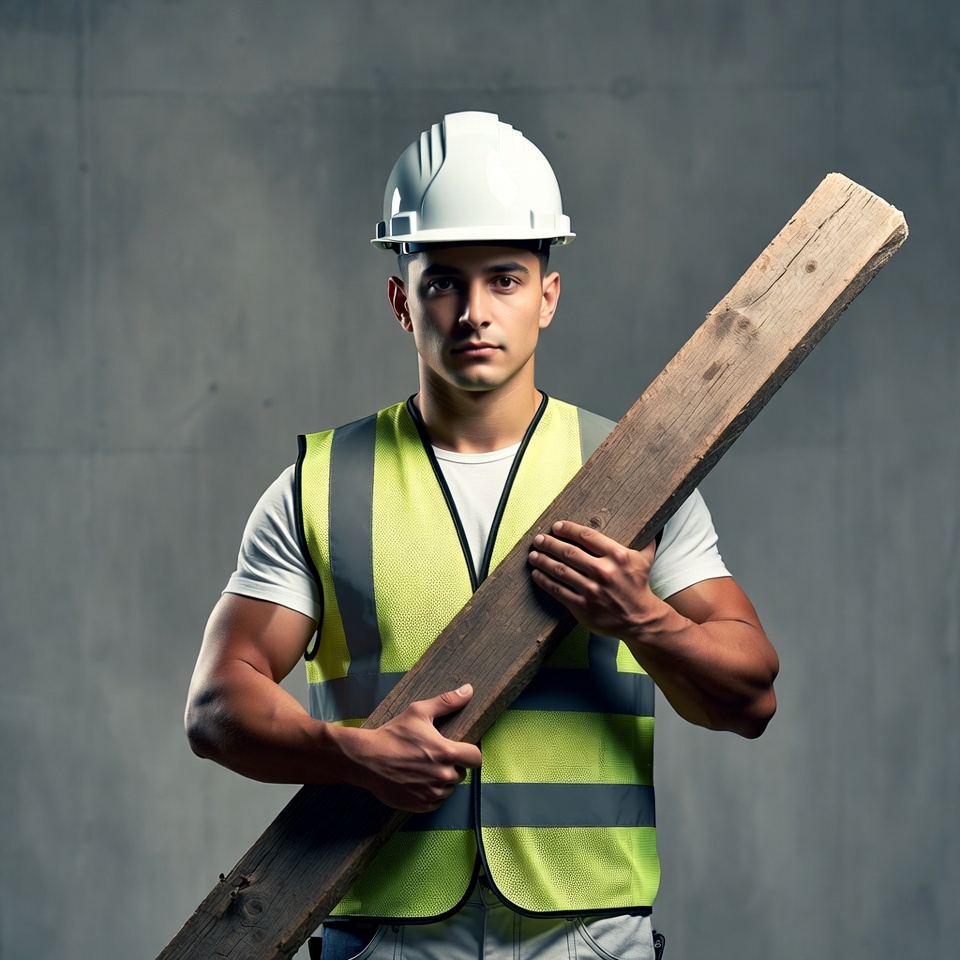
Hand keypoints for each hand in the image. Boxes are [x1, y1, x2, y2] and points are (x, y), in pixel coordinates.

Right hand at [341, 685, 482, 811]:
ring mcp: (432, 792)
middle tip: (432, 757)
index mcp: (446, 752)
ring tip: (423, 768)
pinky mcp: (421, 805)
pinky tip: (416, 781)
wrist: (366, 759)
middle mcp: (442, 775)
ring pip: (449, 788)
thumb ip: (447, 702)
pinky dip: (430, 793)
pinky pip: (436, 801)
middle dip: (451, 766)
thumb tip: (468, 690)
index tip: (460, 750)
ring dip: (441, 780)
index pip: (476, 758)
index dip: (470, 753)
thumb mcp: (419, 712)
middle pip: (461, 773)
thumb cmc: (393, 734)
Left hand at [528, 521, 659, 638]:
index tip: (556, 526)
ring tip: (533, 555)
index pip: (587, 536)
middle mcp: (603, 571)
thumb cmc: (639, 587)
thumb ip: (645, 540)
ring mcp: (592, 589)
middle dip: (549, 543)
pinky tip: (536, 574)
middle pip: (569, 551)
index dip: (568, 529)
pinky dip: (544, 580)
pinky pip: (558, 590)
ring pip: (560, 570)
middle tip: (538, 539)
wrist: (640, 619)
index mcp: (617, 556)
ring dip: (542, 560)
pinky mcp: (582, 606)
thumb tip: (653, 522)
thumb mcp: (644, 560)